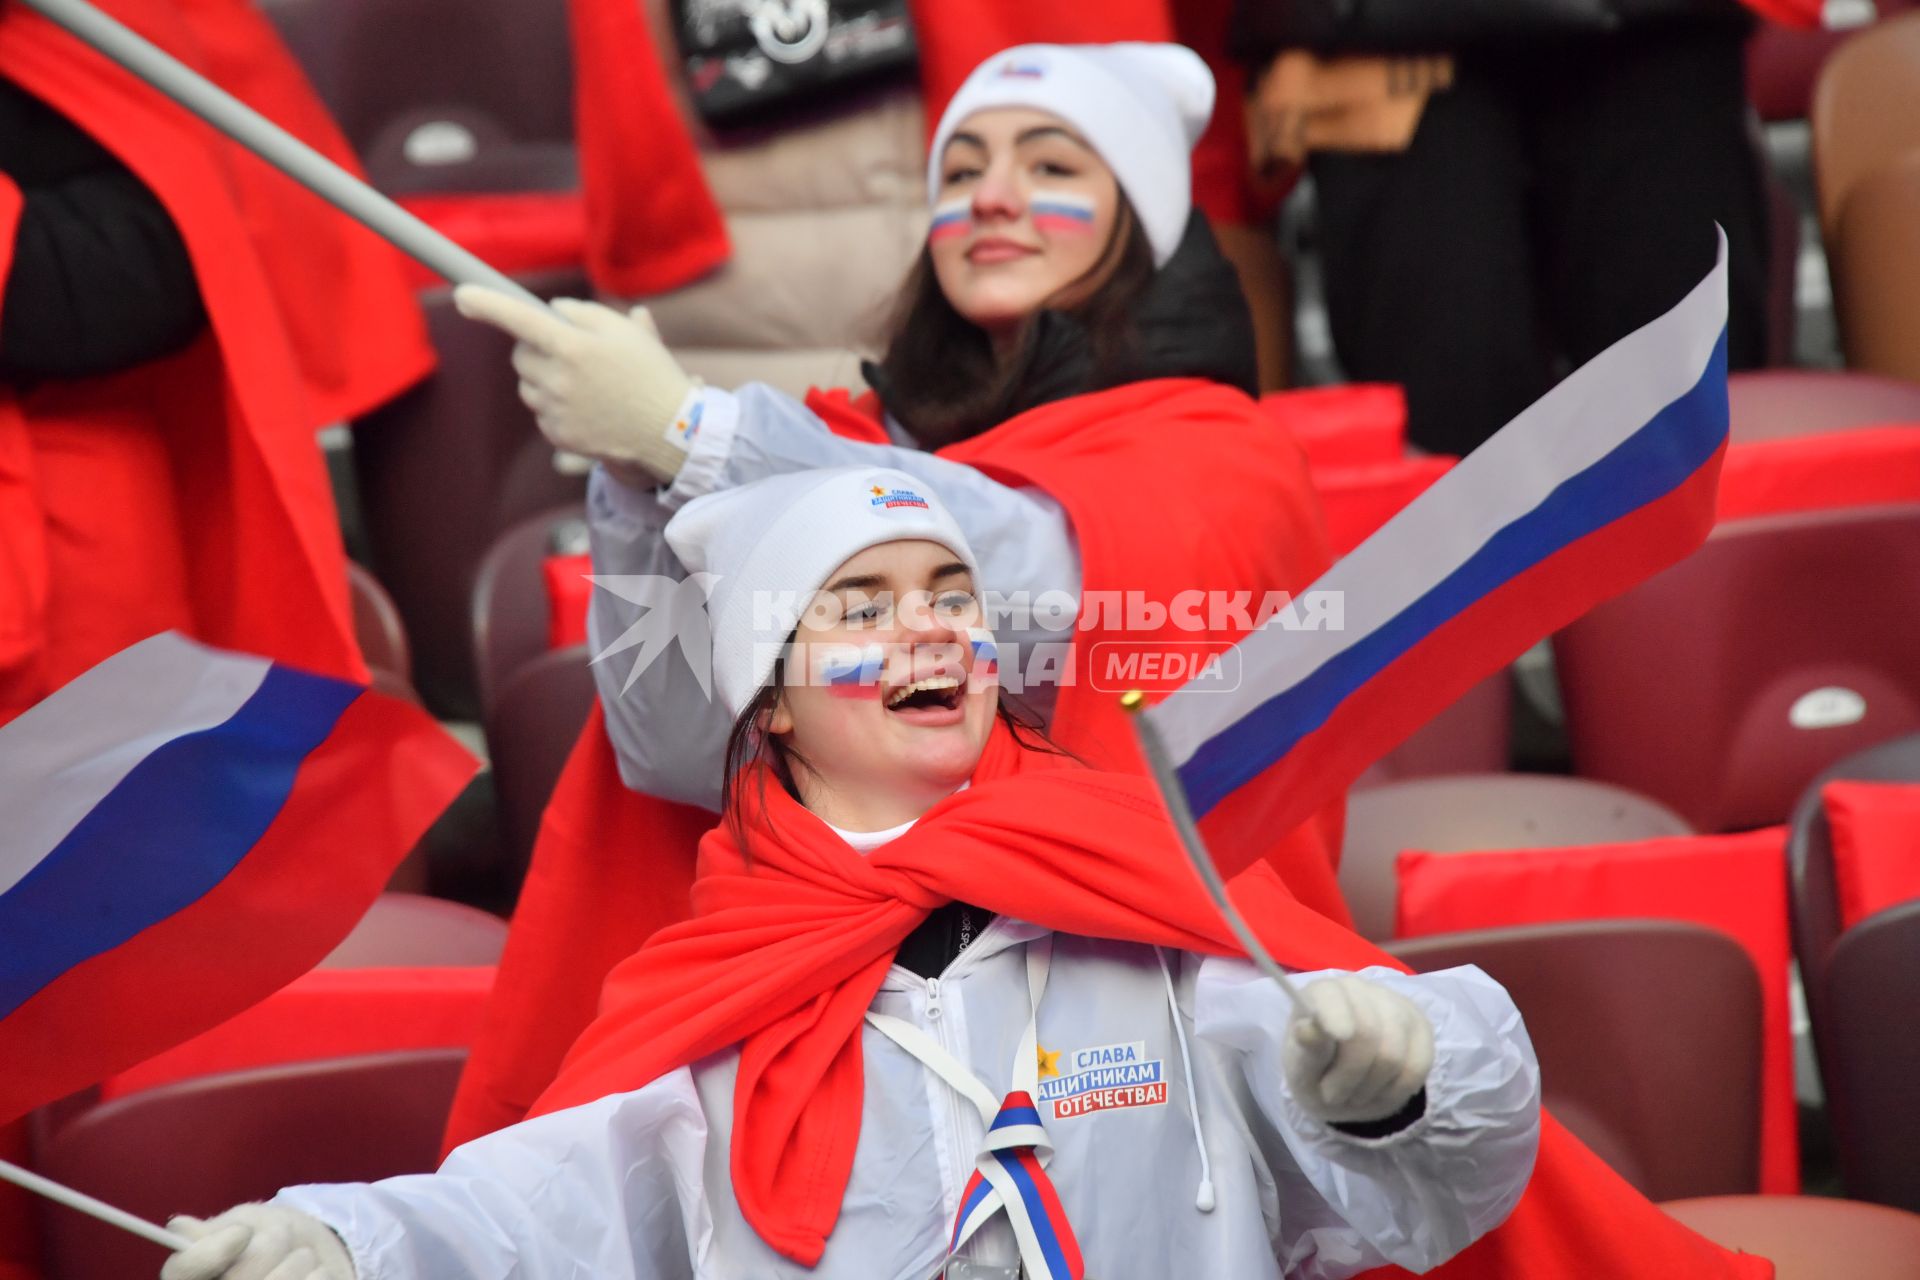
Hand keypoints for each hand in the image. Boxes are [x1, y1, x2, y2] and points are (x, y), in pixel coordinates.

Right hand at [161, 1204, 353, 1279]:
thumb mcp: (235, 1228)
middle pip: (238, 1278)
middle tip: (280, 1234)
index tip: (240, 1232)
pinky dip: (318, 1275)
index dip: (207, 1255)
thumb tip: (180, 1228)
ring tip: (299, 1257)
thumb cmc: (262, 1243)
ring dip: (298, 1260)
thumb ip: (209, 1235)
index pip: (180, 1274)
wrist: (307, 1264)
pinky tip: (313, 1274)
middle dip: (267, 1248)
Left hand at [452, 285, 696, 484]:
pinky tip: (588, 409)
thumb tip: (552, 310)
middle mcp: (558, 379)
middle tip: (568, 352)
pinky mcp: (558, 435)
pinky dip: (556, 407)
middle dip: (534, 348)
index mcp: (574, 346)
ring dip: (545, 379)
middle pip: (520, 354)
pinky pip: (541, 412)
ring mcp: (556, 411)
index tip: (463, 295)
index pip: (518, 318)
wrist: (671, 433)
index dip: (486, 304)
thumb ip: (584, 313)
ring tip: (586, 386)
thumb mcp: (627, 331)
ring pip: (528, 385)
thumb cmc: (651, 375)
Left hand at [1282, 974, 1434, 1125]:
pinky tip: (1377, 1092)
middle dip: (1348, 1077)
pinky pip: (1415, 1068)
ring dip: (1369, 1089)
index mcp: (1322, 993)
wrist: (1346, 1082)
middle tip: (1331, 1094)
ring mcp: (1395, 1004)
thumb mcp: (1302, 1070)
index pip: (1331, 997)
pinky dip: (1394, 1092)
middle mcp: (1359, 989)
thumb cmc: (1316, 1071)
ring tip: (1353, 1093)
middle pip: (1366, 1034)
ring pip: (1393, 1055)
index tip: (1340, 1035)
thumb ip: (1307, 1050)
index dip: (1336, 1014)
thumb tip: (1305, 1029)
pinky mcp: (1421, 1027)